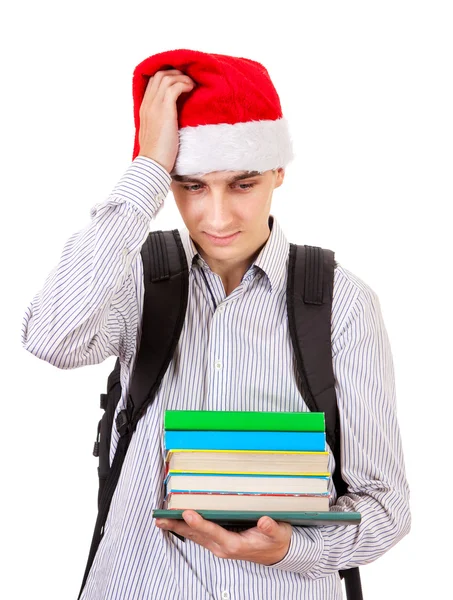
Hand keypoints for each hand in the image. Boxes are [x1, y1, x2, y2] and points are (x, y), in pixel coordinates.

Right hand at [138, 69, 195, 173]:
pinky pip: (174, 87)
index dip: (167, 77)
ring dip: (182, 78)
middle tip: (188, 81)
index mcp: (144, 108)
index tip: (180, 81)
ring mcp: (155, 106)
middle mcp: (147, 104)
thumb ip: (160, 121)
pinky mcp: (165, 111)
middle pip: (159, 75)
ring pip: (166, 78)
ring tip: (192, 85)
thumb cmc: (157, 154)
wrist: (153, 163)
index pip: (153, 82)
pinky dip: (184, 84)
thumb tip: (172, 119)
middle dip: (176, 73)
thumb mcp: (156, 133)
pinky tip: (191, 89)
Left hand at [155, 510, 291, 564]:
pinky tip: (176, 521)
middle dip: (178, 527)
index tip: (187, 513)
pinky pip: (198, 536)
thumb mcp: (278, 533)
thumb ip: (270, 528)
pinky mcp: (218, 542)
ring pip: (194, 537)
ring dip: (178, 528)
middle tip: (161, 519)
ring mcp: (218, 546)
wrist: (277, 553)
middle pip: (197, 536)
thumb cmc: (276, 540)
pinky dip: (185, 528)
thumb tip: (264, 521)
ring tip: (162, 520)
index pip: (213, 532)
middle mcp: (223, 547)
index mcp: (235, 545)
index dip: (199, 523)